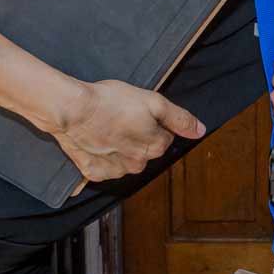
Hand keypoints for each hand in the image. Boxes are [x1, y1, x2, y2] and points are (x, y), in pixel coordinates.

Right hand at [46, 79, 205, 181]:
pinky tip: (96, 141)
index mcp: (155, 147)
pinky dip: (102, 157)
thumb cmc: (111, 101)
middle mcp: (138, 164)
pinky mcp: (94, 172)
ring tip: (107, 128)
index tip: (139, 112)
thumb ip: (179, 118)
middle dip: (138, 137)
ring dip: (121, 148)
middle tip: (122, 118)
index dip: (154, 123)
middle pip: (146, 151)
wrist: (72, 110)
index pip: (165, 137)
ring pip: (126, 160)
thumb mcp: (153, 102)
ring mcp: (115, 170)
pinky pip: (105, 167)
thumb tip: (200, 130)